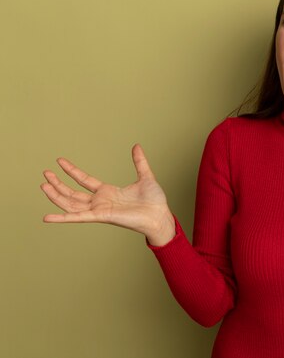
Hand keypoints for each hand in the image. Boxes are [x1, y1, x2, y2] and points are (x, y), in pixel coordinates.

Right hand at [40, 144, 174, 245]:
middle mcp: (101, 201)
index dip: (72, 171)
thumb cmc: (154, 201)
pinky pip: (78, 217)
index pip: (84, 180)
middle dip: (58, 184)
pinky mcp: (101, 217)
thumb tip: (137, 146)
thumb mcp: (146, 176)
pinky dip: (62, 218)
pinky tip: (47, 217)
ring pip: (71, 203)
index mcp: (108, 192)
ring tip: (43, 185)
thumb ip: (139, 162)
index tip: (59, 161)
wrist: (160, 215)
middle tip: (45, 173)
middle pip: (73, 193)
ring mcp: (99, 210)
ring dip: (56, 196)